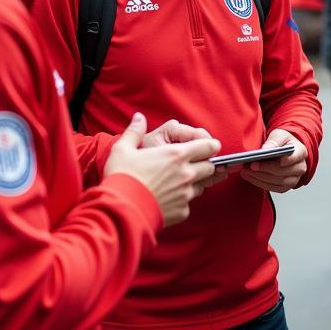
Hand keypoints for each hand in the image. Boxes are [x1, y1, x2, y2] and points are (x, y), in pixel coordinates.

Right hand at [105, 112, 220, 225]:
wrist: (120, 211)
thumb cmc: (121, 177)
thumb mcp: (122, 149)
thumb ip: (134, 131)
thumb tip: (139, 117)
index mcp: (176, 155)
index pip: (210, 146)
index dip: (210, 145)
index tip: (206, 146)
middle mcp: (186, 174)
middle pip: (210, 167)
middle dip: (205, 164)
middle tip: (190, 163)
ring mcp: (186, 194)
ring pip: (202, 185)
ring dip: (195, 182)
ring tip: (176, 181)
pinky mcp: (182, 211)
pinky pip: (188, 203)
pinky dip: (182, 200)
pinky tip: (167, 198)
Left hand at [239, 129, 307, 193]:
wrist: (285, 149)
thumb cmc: (284, 141)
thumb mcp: (279, 135)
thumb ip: (274, 141)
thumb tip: (265, 150)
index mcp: (301, 152)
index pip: (290, 159)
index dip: (274, 162)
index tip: (257, 161)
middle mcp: (300, 167)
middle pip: (281, 172)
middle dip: (263, 170)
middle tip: (248, 166)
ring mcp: (294, 179)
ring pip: (277, 182)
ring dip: (259, 178)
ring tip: (246, 172)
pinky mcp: (286, 186)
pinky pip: (274, 188)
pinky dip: (260, 184)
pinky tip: (250, 177)